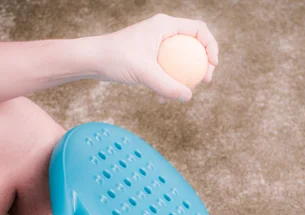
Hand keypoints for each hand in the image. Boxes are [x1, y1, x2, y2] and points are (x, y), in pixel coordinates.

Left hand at [95, 14, 218, 102]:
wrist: (92, 60)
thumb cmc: (115, 59)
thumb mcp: (144, 73)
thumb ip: (166, 85)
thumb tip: (188, 97)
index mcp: (165, 25)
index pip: (200, 30)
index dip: (211, 47)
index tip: (211, 66)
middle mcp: (164, 31)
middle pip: (195, 45)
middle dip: (202, 64)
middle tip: (204, 81)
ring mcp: (158, 44)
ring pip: (183, 60)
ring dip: (186, 77)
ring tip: (181, 94)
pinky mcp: (151, 57)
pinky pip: (170, 69)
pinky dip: (170, 83)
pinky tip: (162, 99)